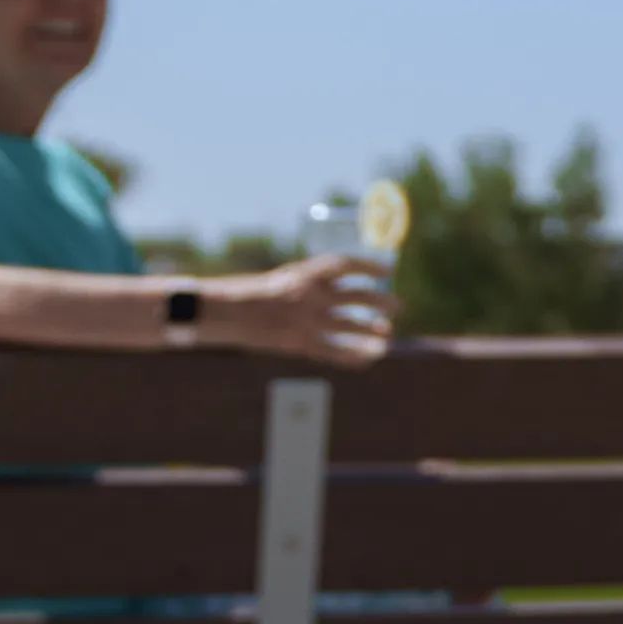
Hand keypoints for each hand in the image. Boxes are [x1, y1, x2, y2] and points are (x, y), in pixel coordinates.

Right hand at [208, 258, 396, 367]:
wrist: (223, 314)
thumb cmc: (252, 293)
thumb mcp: (283, 279)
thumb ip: (310, 284)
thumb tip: (341, 290)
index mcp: (304, 274)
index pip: (345, 265)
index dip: (370, 267)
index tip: (388, 271)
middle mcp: (309, 296)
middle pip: (357, 297)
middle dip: (381, 302)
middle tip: (399, 306)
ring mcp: (305, 321)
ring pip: (350, 326)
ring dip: (373, 330)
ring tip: (388, 334)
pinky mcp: (298, 343)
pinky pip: (334, 351)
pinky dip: (354, 356)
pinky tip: (369, 358)